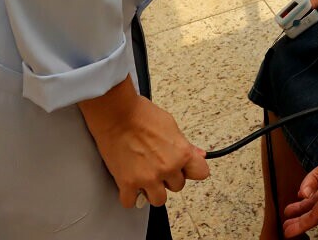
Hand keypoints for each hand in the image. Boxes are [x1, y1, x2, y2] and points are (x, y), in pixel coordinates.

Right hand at [78, 78, 209, 207]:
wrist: (116, 113)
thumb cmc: (141, 114)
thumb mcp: (170, 125)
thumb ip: (185, 144)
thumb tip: (198, 154)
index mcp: (181, 152)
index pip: (201, 173)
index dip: (191, 170)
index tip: (184, 168)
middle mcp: (168, 168)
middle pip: (178, 186)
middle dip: (169, 178)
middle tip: (158, 166)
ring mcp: (148, 178)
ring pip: (159, 199)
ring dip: (152, 191)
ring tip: (144, 178)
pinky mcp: (127, 183)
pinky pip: (131, 202)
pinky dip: (130, 196)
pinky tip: (129, 185)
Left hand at [282, 131, 317, 235]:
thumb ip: (317, 178)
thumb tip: (302, 193)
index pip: (317, 215)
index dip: (302, 225)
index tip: (288, 233)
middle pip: (317, 212)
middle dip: (301, 220)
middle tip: (286, 227)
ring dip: (305, 208)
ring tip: (290, 212)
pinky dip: (313, 197)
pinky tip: (307, 194)